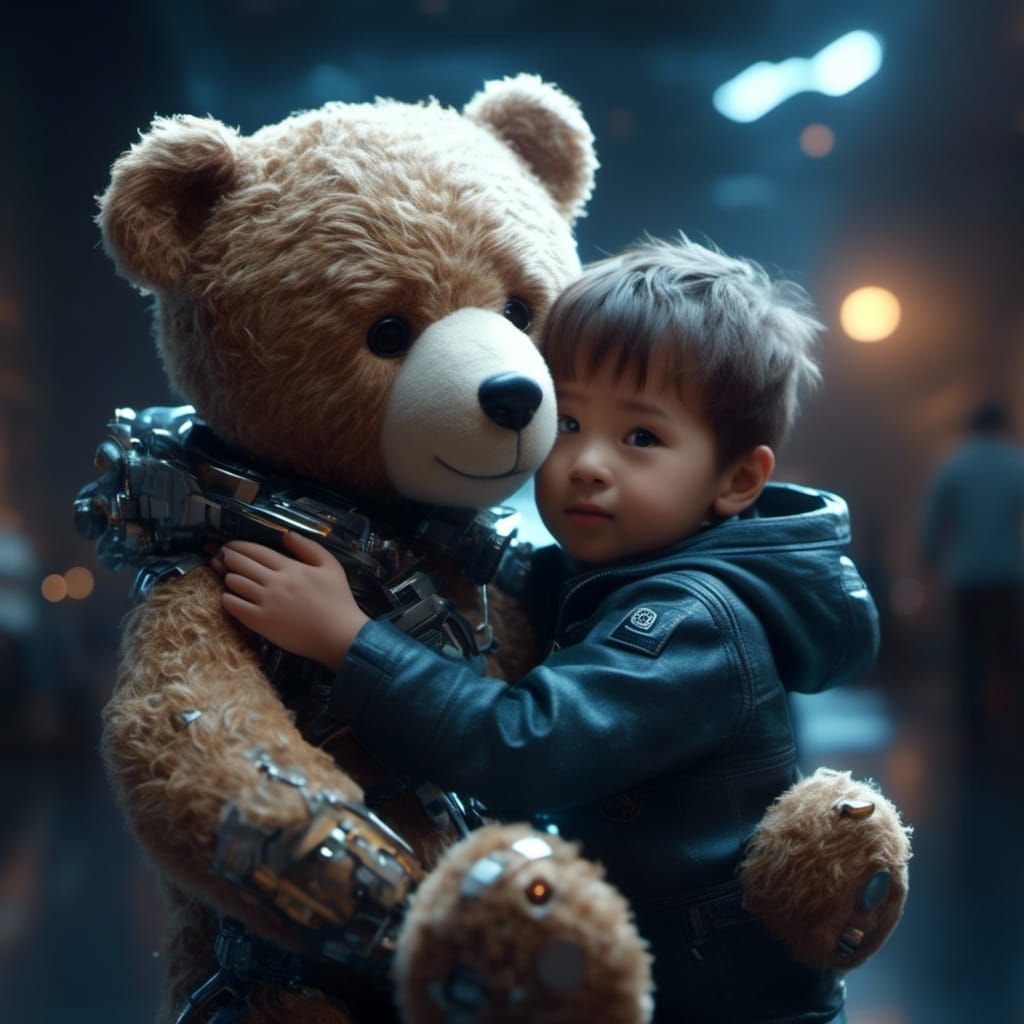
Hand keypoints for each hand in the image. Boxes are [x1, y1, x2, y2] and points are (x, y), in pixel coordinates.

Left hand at [214, 532, 368, 671]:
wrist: (339, 635)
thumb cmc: (338, 599)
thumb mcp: (331, 566)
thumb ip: (308, 547)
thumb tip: (285, 535)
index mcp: (290, 567)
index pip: (256, 551)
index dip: (239, 546)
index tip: (230, 545)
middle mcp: (275, 582)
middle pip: (241, 564)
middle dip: (228, 558)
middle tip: (221, 557)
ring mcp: (266, 603)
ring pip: (235, 584)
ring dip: (228, 577)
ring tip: (227, 576)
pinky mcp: (261, 622)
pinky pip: (234, 606)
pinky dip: (228, 599)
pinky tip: (228, 598)